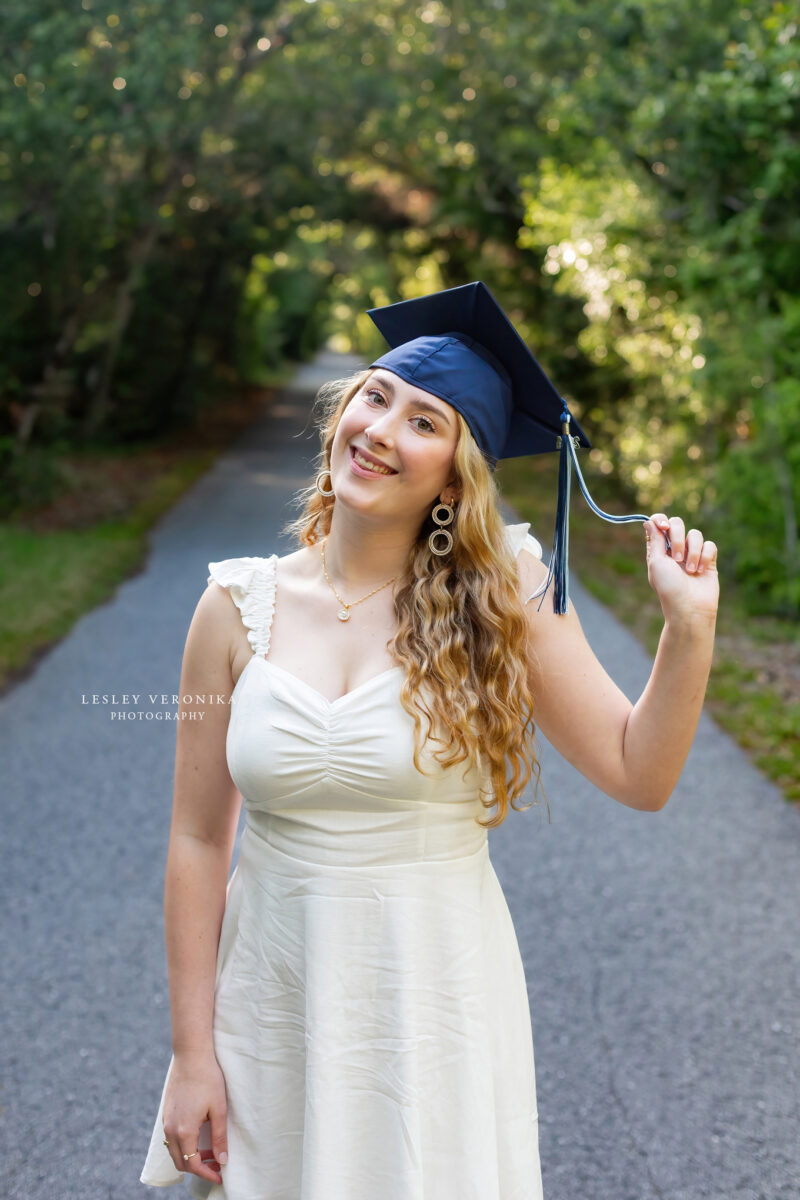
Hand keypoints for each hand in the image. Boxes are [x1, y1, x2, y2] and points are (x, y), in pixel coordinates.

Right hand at [162, 1052, 228, 1186]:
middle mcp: (170, 1129)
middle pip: (181, 1162)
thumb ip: (219, 1137)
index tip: (220, 1176)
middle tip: (218, 1165)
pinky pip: (172, 1138)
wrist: (191, 1055)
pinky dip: (184, 1145)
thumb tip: (223, 1160)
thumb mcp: (219, 1109)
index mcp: (184, 1131)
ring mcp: (166, 1121)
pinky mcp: (166, 1112)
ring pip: (175, 1151)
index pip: (193, 1164)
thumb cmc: (208, 1079)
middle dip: (199, 1168)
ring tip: (210, 1152)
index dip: (207, 1174)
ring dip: (190, 1157)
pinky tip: (199, 1137)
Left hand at [644, 512, 718, 623]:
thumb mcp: (657, 563)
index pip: (659, 524)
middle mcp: (675, 549)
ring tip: (690, 570)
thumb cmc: (669, 588)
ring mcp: (692, 554)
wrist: (690, 608)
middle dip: (677, 538)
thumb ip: (654, 540)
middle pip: (678, 523)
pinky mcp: (708, 560)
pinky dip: (705, 556)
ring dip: (692, 552)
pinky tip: (701, 571)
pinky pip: (709, 545)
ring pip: (695, 534)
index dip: (661, 520)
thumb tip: (648, 521)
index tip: (663, 527)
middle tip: (676, 558)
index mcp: (659, 549)